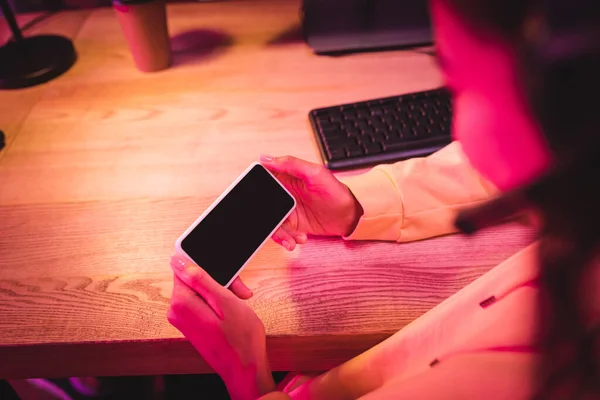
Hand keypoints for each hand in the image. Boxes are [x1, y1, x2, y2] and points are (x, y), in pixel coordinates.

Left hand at [167, 255, 275, 399]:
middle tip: (239, 291)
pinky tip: (232, 312)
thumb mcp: (225, 301)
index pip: (186, 267)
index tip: (227, 277)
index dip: (208, 267)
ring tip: (238, 303)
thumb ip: (199, 279)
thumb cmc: (240, 338)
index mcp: (181, 302)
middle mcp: (176, 311)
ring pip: (201, 291)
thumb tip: (177, 259)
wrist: (244, 368)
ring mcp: (183, 319)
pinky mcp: (192, 325)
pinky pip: (203, 303)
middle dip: (218, 281)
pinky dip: (218, 303)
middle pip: (194, 279)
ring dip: (221, 292)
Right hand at [259, 155, 363, 249]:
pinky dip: (286, 239)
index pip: (263, 179)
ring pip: (271, 221)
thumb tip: (267, 158)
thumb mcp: (316, 173)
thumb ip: (292, 164)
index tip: (253, 198)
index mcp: (286, 177)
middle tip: (280, 225)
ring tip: (292, 238)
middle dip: (267, 218)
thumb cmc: (337, 192)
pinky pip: (281, 233)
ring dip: (279, 233)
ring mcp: (287, 210)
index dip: (254, 186)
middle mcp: (284, 194)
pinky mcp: (293, 225)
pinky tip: (299, 239)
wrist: (350, 217)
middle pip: (263, 204)